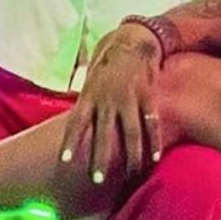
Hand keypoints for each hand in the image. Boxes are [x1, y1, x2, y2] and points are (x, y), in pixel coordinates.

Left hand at [59, 23, 163, 183]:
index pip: (77, 122)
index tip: (65, 161)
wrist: (134, 39)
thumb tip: (72, 111)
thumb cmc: (108, 58)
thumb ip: (83, 94)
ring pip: (129, 132)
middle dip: (100, 158)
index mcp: (90, 94)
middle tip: (98, 180)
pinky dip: (153, 141)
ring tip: (130, 174)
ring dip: (130, 156)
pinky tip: (154, 158)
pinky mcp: (148, 96)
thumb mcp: (89, 74)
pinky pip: (151, 122)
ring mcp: (129, 98)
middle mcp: (107, 98)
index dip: (71, 142)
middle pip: (103, 134)